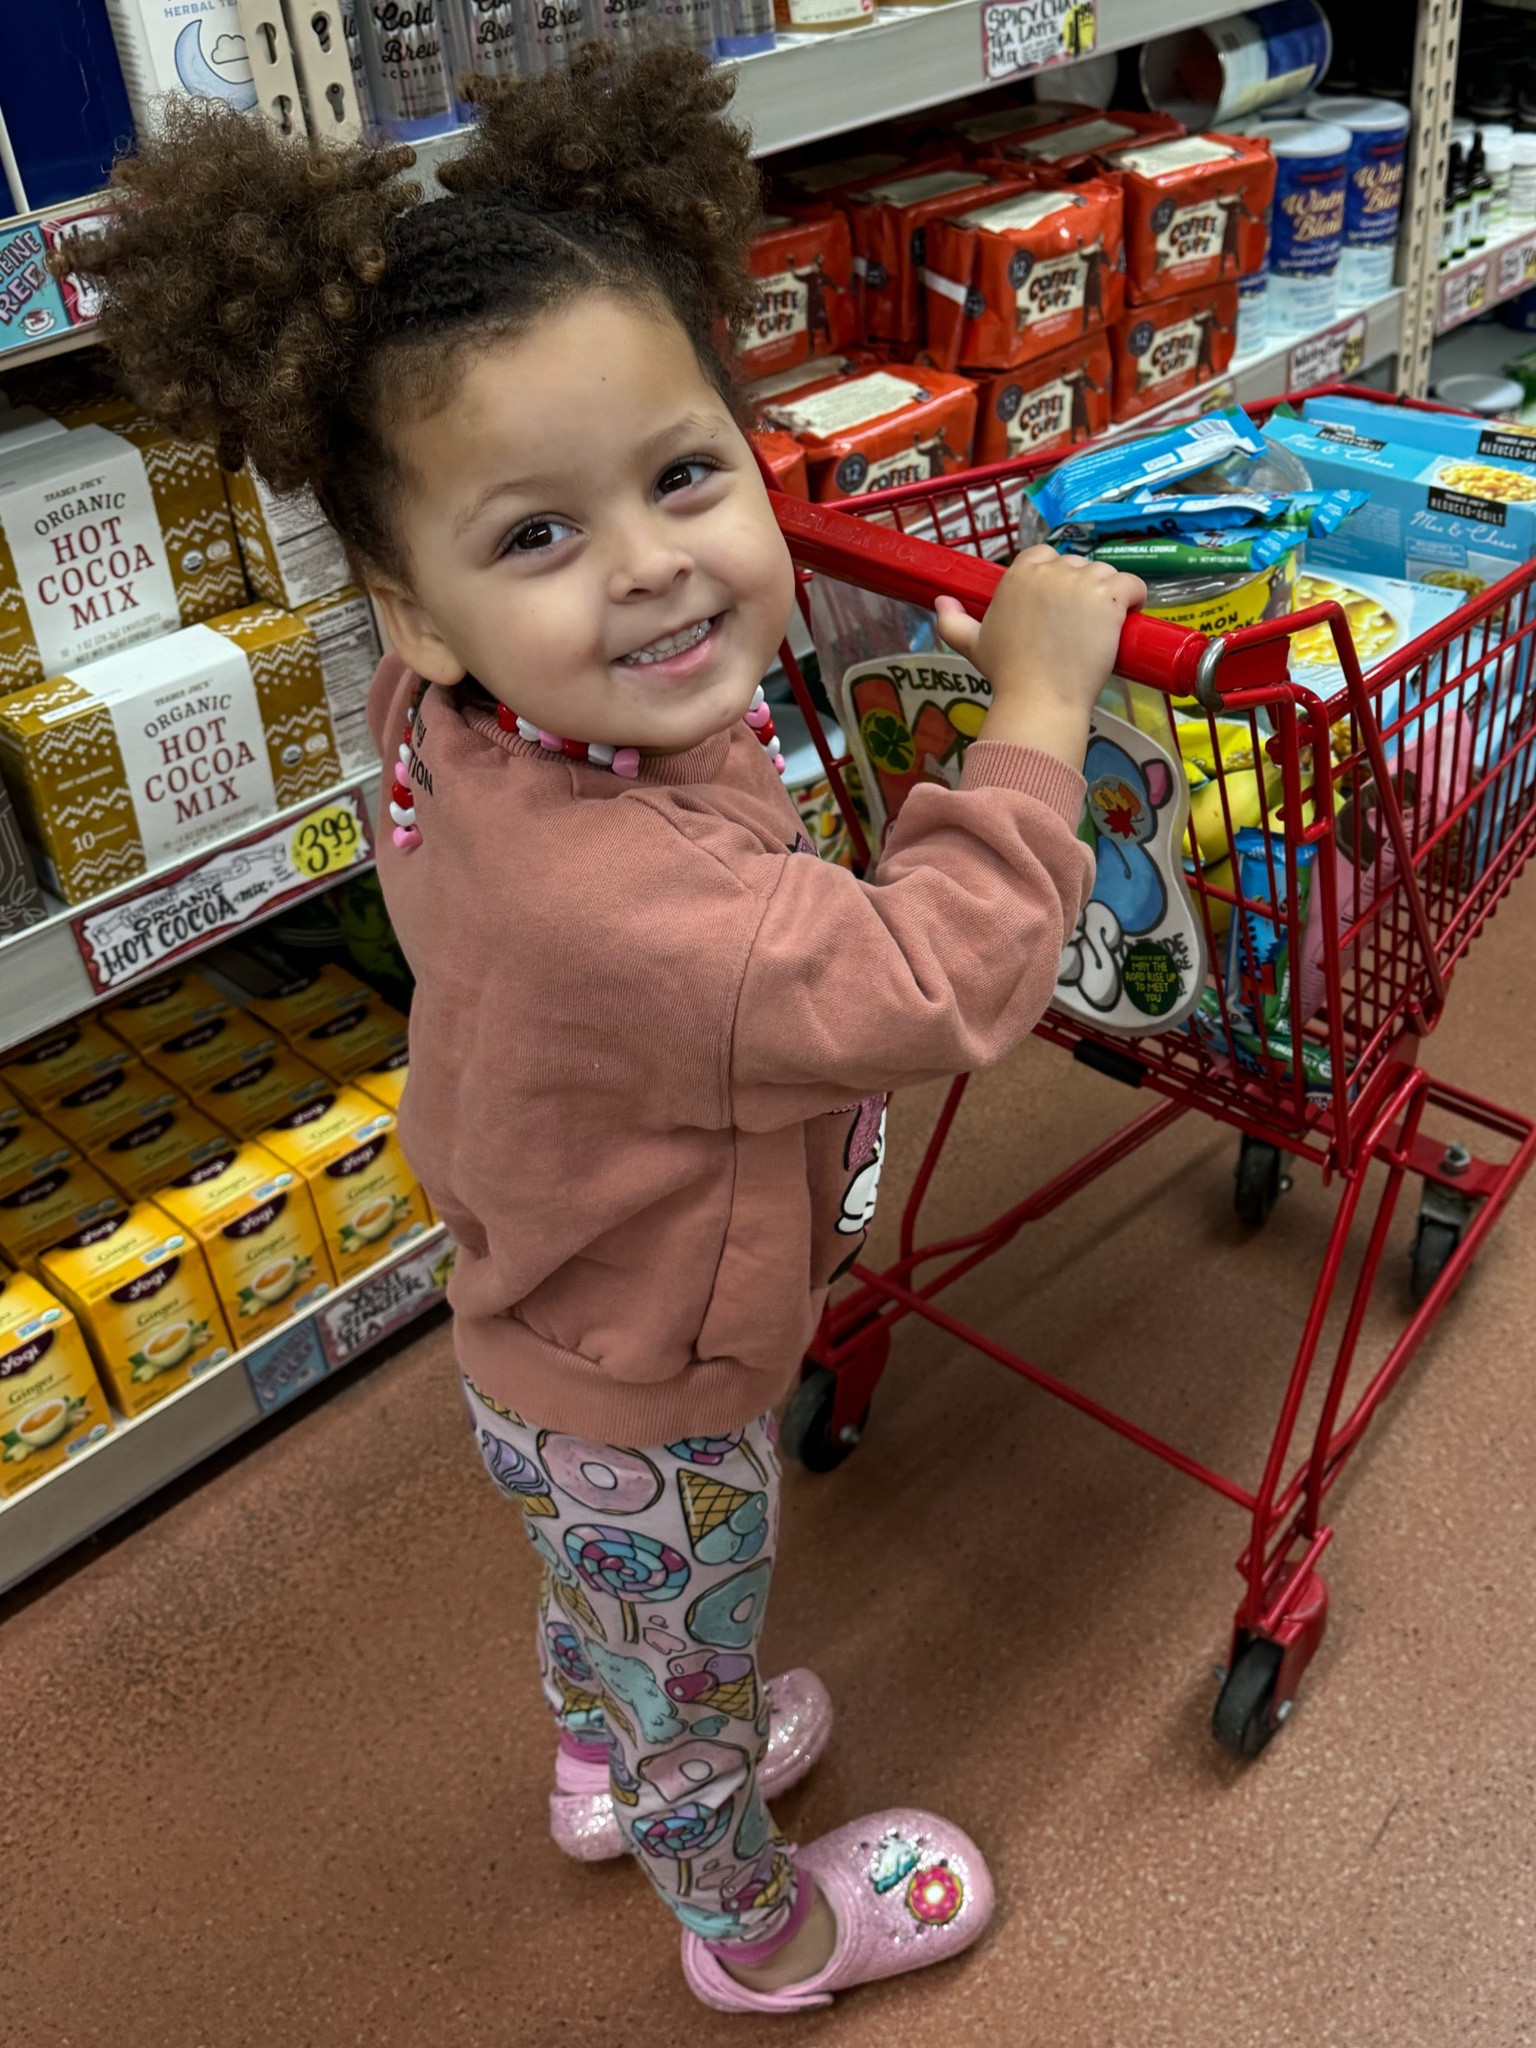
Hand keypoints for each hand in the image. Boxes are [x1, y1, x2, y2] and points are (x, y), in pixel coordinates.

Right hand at [935, 546, 1146, 770]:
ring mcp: (1081, 582)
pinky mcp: (1109, 598)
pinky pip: (1132, 584)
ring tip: (1102, 626)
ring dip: (1107, 594)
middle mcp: (1050, 571)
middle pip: (1077, 564)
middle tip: (1078, 625)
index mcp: (1018, 574)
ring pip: (1105, 573)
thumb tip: (940, 600)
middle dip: (1081, 588)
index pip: (1043, 555)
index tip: (1057, 606)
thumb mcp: (972, 644)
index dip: (1054, 577)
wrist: (1039, 699)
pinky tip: (1128, 616)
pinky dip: (1134, 597)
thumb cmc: (1006, 674)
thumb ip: (952, 621)